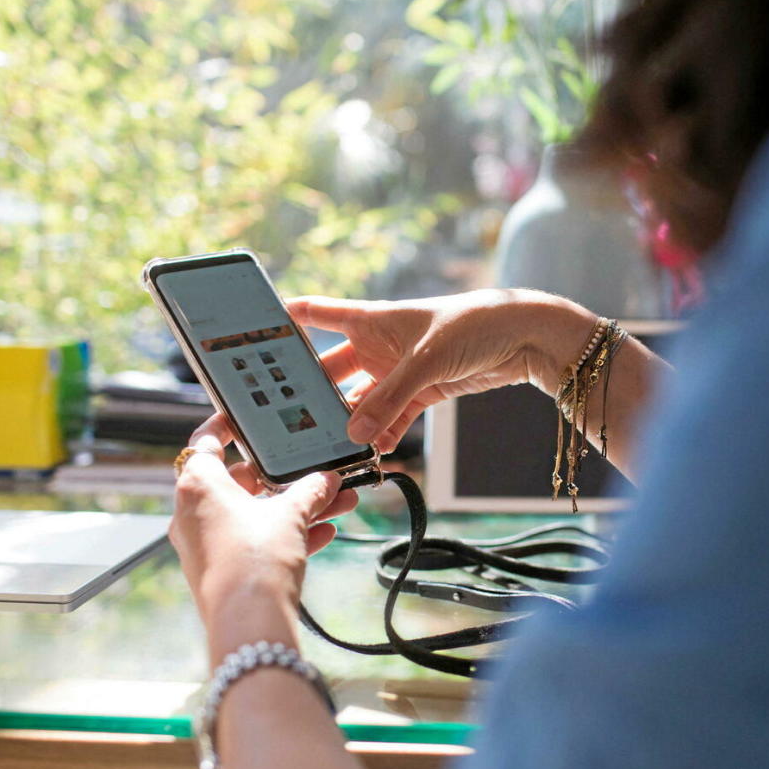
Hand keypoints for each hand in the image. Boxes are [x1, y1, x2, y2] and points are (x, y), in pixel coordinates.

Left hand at [168, 421, 357, 660]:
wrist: (248, 622)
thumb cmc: (256, 560)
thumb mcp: (291, 515)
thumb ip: (311, 491)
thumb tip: (327, 479)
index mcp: (198, 485)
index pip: (206, 441)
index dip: (227, 427)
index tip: (245, 418)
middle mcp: (193, 512)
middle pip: (240, 481)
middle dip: (284, 478)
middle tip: (313, 469)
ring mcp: (204, 543)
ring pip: (253, 514)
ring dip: (293, 507)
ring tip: (336, 502)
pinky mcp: (220, 569)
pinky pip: (254, 541)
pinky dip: (284, 534)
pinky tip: (325, 533)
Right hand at [288, 289, 595, 452]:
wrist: (523, 336)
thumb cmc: (473, 324)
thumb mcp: (426, 360)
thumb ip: (389, 399)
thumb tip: (354, 434)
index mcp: (369, 319)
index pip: (313, 314)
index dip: (280, 322)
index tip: (245, 338)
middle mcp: (376, 344)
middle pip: (329, 370)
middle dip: (308, 393)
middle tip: (282, 418)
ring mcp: (396, 371)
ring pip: (359, 400)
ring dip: (346, 422)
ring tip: (323, 446)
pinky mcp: (420, 392)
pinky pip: (390, 418)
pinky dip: (380, 435)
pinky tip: (366, 454)